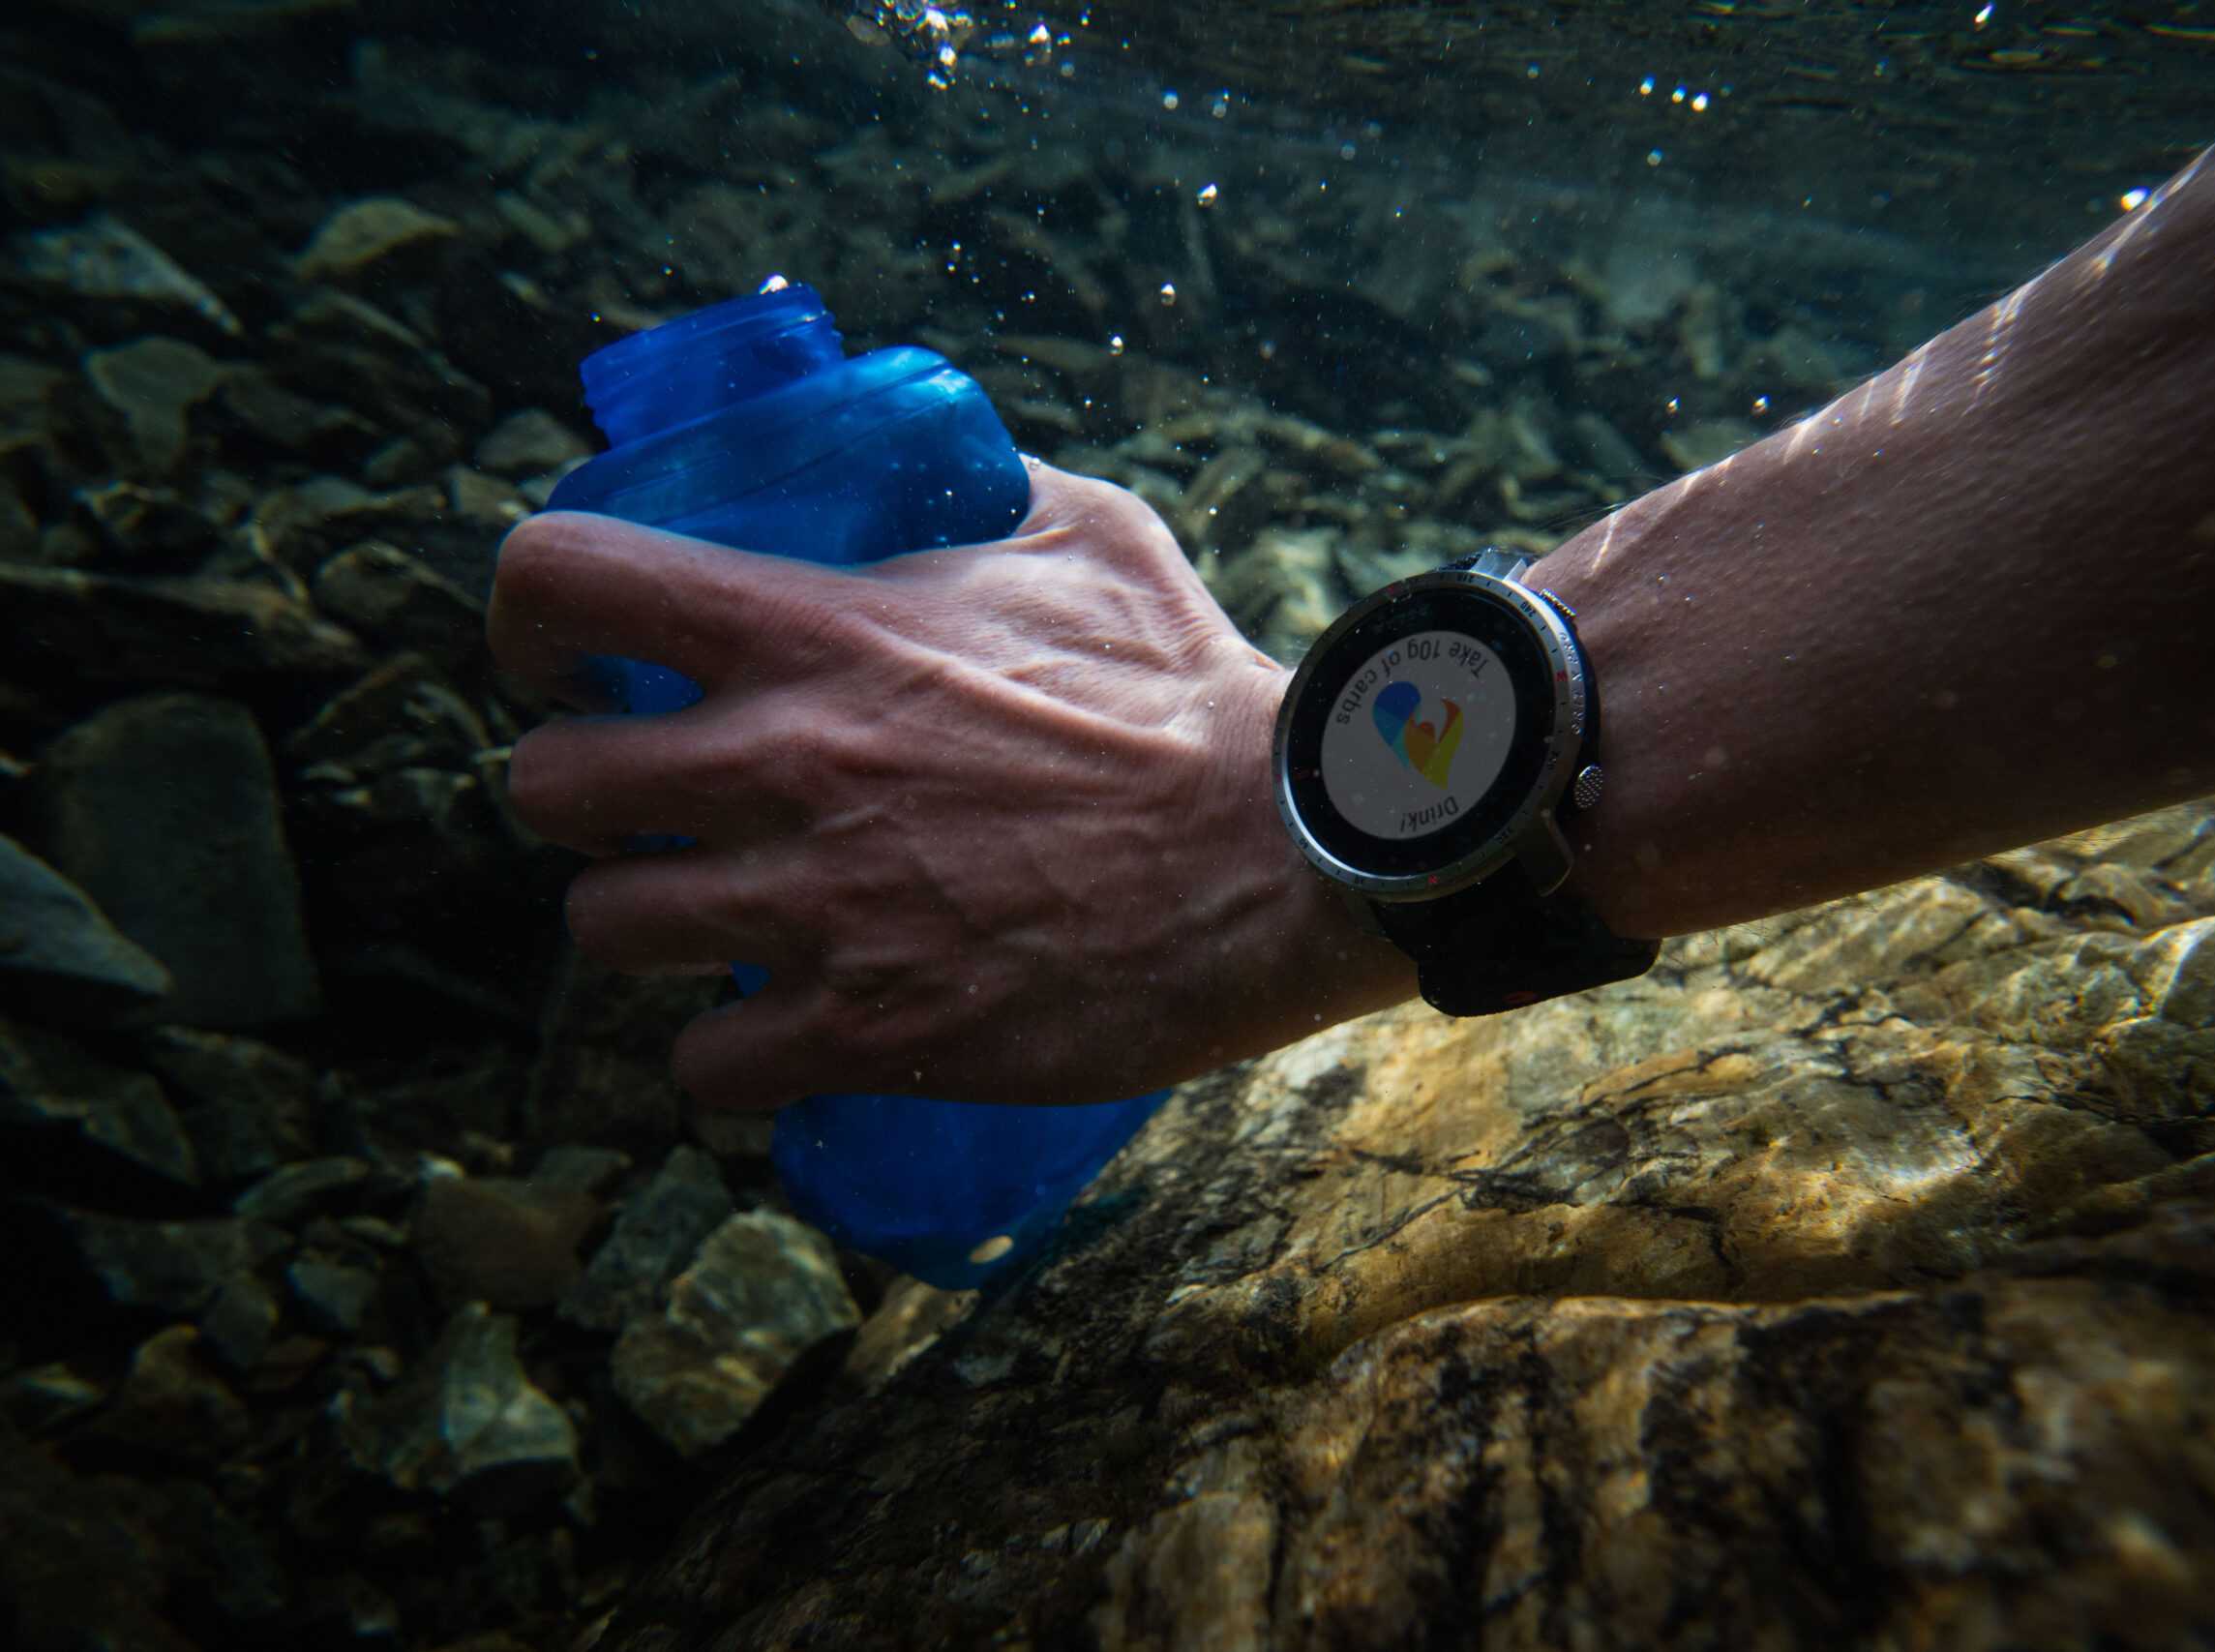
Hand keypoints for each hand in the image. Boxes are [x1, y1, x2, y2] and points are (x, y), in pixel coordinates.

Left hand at [489, 464, 1415, 1107]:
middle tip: (655, 804)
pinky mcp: (870, 1031)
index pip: (563, 579)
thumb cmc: (1188, 691)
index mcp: (815, 632)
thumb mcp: (1087, 533)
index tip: (572, 658)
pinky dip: (728, 1053)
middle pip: (545, 788)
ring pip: (607, 930)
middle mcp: (783, 768)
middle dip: (585, 798)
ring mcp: (815, 909)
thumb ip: (978, 485)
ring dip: (651, 923)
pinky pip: (707, 1065)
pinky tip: (778, 1025)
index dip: (533, 618)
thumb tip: (928, 459)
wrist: (1278, 856)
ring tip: (719, 917)